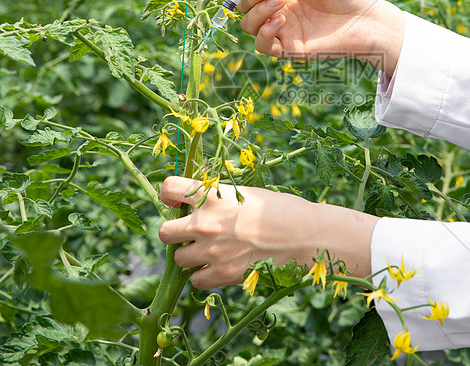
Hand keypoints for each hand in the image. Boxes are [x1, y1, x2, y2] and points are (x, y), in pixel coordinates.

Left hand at [158, 176, 377, 288]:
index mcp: (212, 195)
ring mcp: (212, 251)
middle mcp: (205, 223)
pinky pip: (196, 280)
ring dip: (189, 256)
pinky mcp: (223, 274)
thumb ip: (218, 198)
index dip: (169, 196)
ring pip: (177, 259)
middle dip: (175, 232)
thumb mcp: (246, 192)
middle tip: (191, 232)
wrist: (305, 235)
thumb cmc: (281, 208)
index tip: (176, 201)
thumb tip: (196, 205)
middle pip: (164, 232)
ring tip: (210, 250)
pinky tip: (219, 266)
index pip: (168, 189)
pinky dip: (204, 275)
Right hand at [233, 0, 404, 75]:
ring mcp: (281, 29)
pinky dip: (265, 32)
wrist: (366, 18)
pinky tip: (281, 21)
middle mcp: (276, 8)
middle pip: (244, 4)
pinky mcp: (288, 49)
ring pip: (248, 24)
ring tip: (280, 3)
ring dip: (258, 12)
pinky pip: (262, 45)